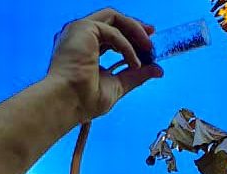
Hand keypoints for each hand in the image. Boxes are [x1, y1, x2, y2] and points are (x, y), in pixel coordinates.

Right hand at [46, 8, 162, 122]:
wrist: (69, 103)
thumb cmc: (84, 100)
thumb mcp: (118, 84)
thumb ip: (136, 75)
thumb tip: (158, 70)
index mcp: (83, 47)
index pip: (110, 34)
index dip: (130, 35)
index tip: (147, 43)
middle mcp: (79, 35)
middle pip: (112, 20)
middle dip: (135, 27)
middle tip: (152, 36)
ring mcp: (79, 29)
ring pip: (113, 17)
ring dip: (134, 30)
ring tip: (148, 47)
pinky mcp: (82, 28)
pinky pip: (113, 31)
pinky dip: (127, 46)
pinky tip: (134, 62)